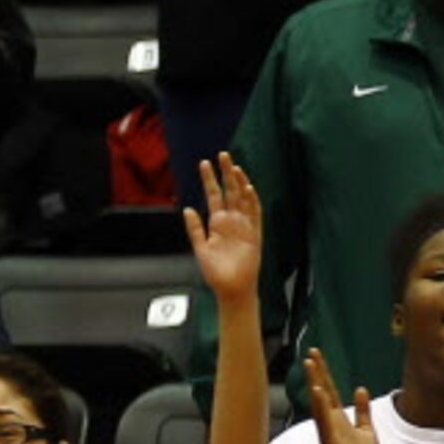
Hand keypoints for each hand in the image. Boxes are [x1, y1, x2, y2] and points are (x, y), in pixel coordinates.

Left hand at [182, 153, 263, 307]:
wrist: (232, 289)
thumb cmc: (216, 273)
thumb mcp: (201, 249)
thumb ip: (195, 229)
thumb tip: (187, 209)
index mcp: (217, 223)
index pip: (214, 196)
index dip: (210, 179)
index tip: (204, 163)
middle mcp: (232, 221)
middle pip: (230, 192)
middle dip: (226, 174)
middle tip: (223, 155)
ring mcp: (244, 226)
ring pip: (243, 199)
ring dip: (239, 183)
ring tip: (234, 167)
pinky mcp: (254, 234)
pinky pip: (255, 214)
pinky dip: (252, 201)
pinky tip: (248, 188)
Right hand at [302, 348, 379, 443]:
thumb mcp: (366, 429)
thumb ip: (362, 410)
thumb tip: (360, 389)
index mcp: (338, 419)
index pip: (329, 390)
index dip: (323, 372)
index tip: (316, 354)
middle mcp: (331, 422)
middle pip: (322, 392)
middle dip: (316, 372)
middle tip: (310, 352)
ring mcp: (329, 431)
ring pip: (319, 403)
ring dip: (314, 383)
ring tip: (309, 365)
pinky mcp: (331, 442)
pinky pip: (324, 421)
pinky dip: (320, 406)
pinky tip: (316, 391)